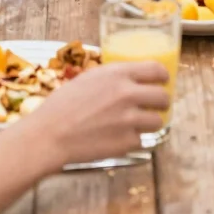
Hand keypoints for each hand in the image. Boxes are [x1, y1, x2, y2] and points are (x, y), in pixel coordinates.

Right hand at [28, 61, 170, 166]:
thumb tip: (135, 77)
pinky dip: (132, 140)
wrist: (49, 135)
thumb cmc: (63, 105)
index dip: (163, 76)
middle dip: (161, 102)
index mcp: (118, 74)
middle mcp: (127, 94)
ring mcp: (129, 120)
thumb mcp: (90, 78)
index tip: (163, 81)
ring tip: (134, 124)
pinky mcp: (126, 143)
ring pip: (157, 121)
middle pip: (163, 97)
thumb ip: (115, 76)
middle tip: (154, 106)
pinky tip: (117, 138)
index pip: (156, 69)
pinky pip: (141, 140)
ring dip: (149, 123)